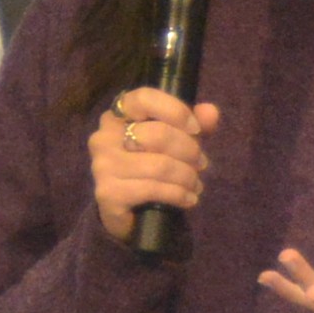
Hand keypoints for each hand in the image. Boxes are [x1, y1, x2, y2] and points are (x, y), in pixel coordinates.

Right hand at [89, 88, 217, 244]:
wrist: (127, 213)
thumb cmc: (150, 169)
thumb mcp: (175, 143)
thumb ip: (192, 125)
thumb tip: (211, 112)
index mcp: (117, 116)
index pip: (144, 98)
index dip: (176, 111)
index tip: (196, 129)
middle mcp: (103, 137)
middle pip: (158, 134)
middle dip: (189, 150)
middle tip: (202, 164)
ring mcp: (102, 166)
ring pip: (159, 165)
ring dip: (186, 176)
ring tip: (196, 185)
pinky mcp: (107, 193)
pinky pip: (153, 189)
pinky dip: (177, 194)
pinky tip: (188, 199)